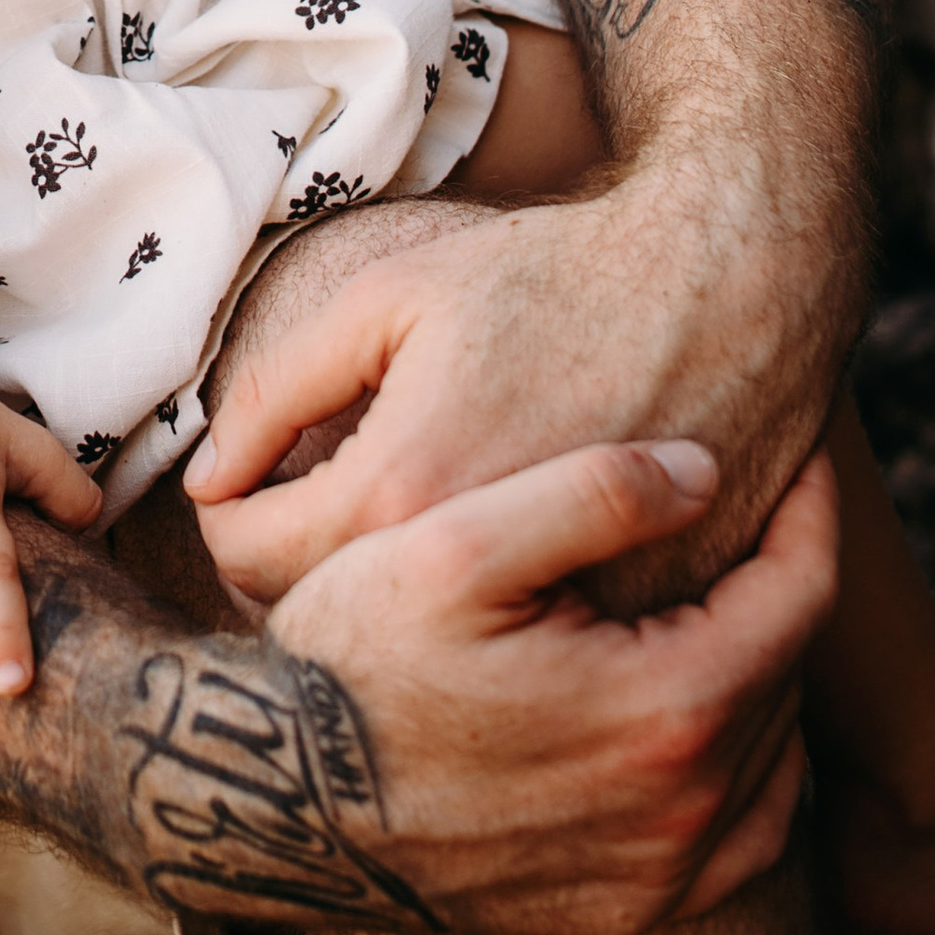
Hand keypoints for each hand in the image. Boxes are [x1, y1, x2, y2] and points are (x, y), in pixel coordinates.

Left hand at [186, 178, 842, 617]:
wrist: (725, 285)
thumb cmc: (548, 274)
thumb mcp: (385, 297)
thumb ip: (276, 388)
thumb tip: (209, 475)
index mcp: (409, 488)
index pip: (250, 558)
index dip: (222, 520)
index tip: (236, 491)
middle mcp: (484, 574)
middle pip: (325, 621)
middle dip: (291, 572)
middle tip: (296, 514)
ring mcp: (567, 614)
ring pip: (420, 654)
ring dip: (386, 611)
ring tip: (382, 537)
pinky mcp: (634, 630)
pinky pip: (522, 659)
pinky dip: (493, 625)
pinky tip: (485, 559)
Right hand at [239, 436, 838, 934]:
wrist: (281, 806)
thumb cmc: (356, 658)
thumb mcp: (456, 543)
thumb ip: (594, 493)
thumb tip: (707, 474)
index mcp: (668, 709)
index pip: (799, 596)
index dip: (809, 511)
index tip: (801, 451)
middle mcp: (687, 810)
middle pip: (786, 670)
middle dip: (776, 580)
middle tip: (747, 510)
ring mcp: (659, 877)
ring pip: (774, 758)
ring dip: (763, 671)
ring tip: (719, 597)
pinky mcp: (624, 914)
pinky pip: (741, 843)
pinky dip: (747, 772)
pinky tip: (701, 719)